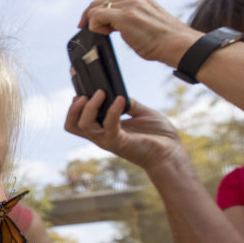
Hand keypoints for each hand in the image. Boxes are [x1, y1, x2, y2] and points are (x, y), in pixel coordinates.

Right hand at [64, 91, 189, 175]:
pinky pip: (109, 125)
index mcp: (103, 130)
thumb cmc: (158, 136)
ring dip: (89, 107)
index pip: (77, 120)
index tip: (78, 88)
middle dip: (73, 109)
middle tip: (84, 94)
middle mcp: (101, 136)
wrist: (171, 153)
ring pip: (84, 125)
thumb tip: (118, 92)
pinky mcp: (119, 142)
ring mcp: (108, 140)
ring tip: (100, 93)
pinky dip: (112, 110)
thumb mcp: (141, 113)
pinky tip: (121, 99)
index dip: (72, 106)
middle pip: (72, 125)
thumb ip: (128, 103)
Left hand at [80, 0, 201, 66]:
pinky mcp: (126, 16)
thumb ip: (130, 20)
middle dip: (88, 13)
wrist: (179, 45)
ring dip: (91, 21)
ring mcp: (130, 5)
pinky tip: (104, 34)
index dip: (96, 9)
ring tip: (98, 33)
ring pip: (96, 6)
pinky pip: (97, 16)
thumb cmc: (164, 41)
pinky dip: (94, 26)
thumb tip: (112, 27)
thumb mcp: (146, 23)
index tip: (90, 22)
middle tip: (83, 27)